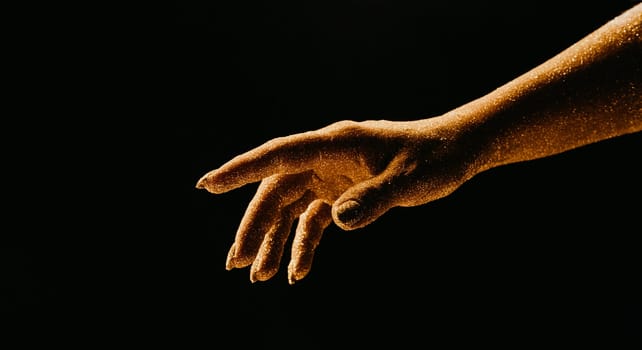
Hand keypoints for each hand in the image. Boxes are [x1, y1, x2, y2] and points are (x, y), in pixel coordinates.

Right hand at [196, 118, 480, 283]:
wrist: (453, 151)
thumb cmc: (434, 157)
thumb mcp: (409, 180)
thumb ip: (374, 199)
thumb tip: (336, 221)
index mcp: (334, 144)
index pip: (279, 155)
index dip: (242, 170)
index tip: (209, 185)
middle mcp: (325, 158)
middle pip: (277, 190)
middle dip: (256, 226)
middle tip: (238, 263)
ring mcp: (331, 176)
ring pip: (289, 208)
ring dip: (274, 240)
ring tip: (260, 275)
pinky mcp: (341, 193)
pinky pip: (312, 220)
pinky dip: (303, 244)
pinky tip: (297, 271)